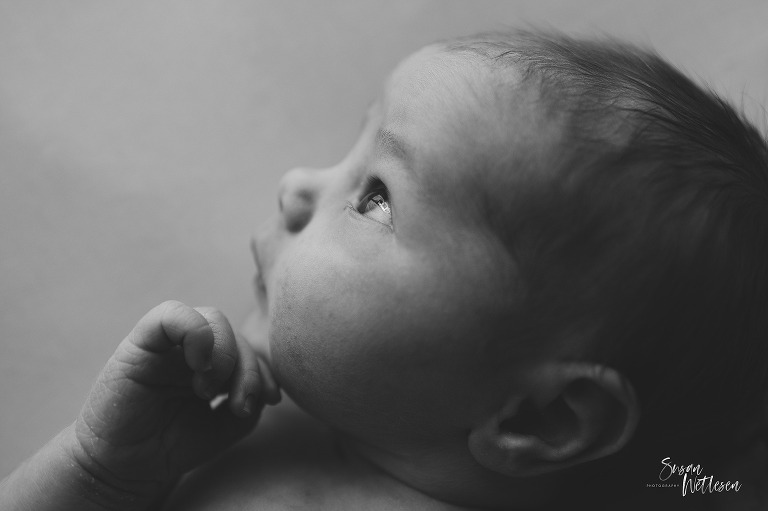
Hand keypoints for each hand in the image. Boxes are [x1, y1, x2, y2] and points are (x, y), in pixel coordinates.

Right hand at [71, 300, 280, 501]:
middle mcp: (191, 347)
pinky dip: (195, 332)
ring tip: (209, 392)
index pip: (248, 346)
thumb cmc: (174, 444)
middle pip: (234, 332)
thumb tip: (264, 384)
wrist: (128, 468)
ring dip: (225, 353)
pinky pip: (170, 314)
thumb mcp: (226, 425)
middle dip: (249, 367)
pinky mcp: (140, 342)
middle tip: (240, 404)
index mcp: (212, 360)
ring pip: (211, 317)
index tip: (270, 399)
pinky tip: (199, 365)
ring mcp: (167, 343)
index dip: (265, 368)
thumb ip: (250, 399)